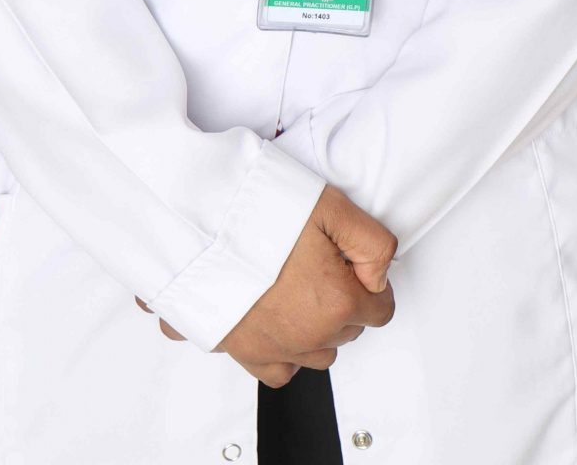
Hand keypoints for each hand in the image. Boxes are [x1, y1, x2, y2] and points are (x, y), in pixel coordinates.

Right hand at [135, 183, 396, 385]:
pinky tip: (275, 321)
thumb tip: (380, 275)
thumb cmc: (258, 208)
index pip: (380, 309)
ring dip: (316, 329)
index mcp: (336, 302)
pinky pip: (276, 370)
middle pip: (348, 331)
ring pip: (316, 354)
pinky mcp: (241, 351)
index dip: (371, 281)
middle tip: (319, 263)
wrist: (196, 219)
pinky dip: (281, 352)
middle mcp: (307, 335)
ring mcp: (274, 347)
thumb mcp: (331, 206)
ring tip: (297, 288)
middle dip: (343, 301)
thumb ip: (374, 243)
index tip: (353, 263)